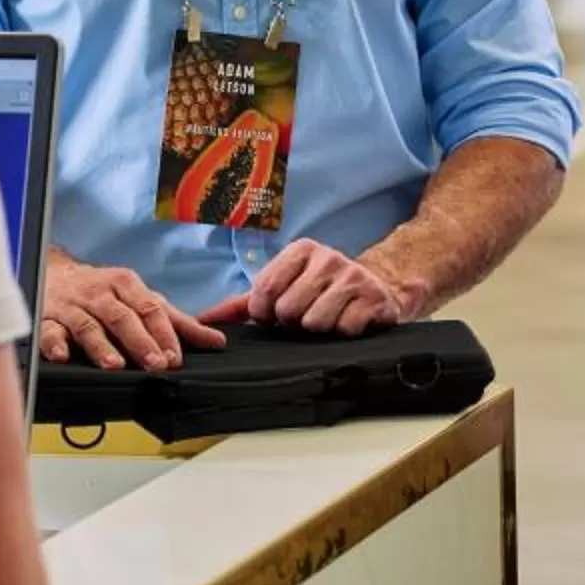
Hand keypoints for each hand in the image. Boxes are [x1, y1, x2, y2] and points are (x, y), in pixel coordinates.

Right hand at [39, 252, 220, 370]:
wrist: (54, 273)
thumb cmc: (104, 291)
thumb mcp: (140, 299)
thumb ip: (176, 322)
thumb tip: (214, 341)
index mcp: (126, 285)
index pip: (150, 309)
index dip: (164, 334)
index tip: (175, 357)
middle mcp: (100, 293)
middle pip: (122, 317)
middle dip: (140, 341)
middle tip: (155, 363)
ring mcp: (73, 305)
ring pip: (88, 325)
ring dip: (101, 346)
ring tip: (114, 365)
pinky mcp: (48, 318)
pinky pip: (49, 330)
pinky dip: (54, 343)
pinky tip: (61, 356)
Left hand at [206, 238, 428, 336]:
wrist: (381, 287)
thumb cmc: (322, 292)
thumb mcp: (284, 288)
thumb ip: (242, 304)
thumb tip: (204, 320)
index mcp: (301, 251)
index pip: (264, 291)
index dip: (267, 314)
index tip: (279, 315)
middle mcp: (328, 258)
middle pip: (289, 310)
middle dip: (294, 323)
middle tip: (307, 317)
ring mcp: (354, 277)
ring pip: (315, 322)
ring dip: (319, 330)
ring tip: (328, 320)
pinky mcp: (376, 300)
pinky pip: (344, 330)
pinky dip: (344, 334)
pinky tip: (349, 322)